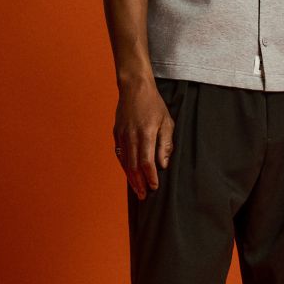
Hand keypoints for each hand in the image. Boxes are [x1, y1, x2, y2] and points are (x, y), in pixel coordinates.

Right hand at [113, 79, 174, 199]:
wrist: (134, 88)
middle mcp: (131, 136)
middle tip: (144, 196)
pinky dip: (124, 166)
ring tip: (137, 190)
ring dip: (131, 178)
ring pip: (125, 162)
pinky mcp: (116, 133)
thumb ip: (165, 144)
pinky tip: (129, 174)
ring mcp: (121, 135)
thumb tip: (163, 164)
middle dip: (139, 183)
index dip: (150, 177)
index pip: (147, 162)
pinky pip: (120, 154)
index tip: (154, 186)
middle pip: (134, 166)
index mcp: (145, 133)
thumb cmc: (154, 104)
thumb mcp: (166, 122)